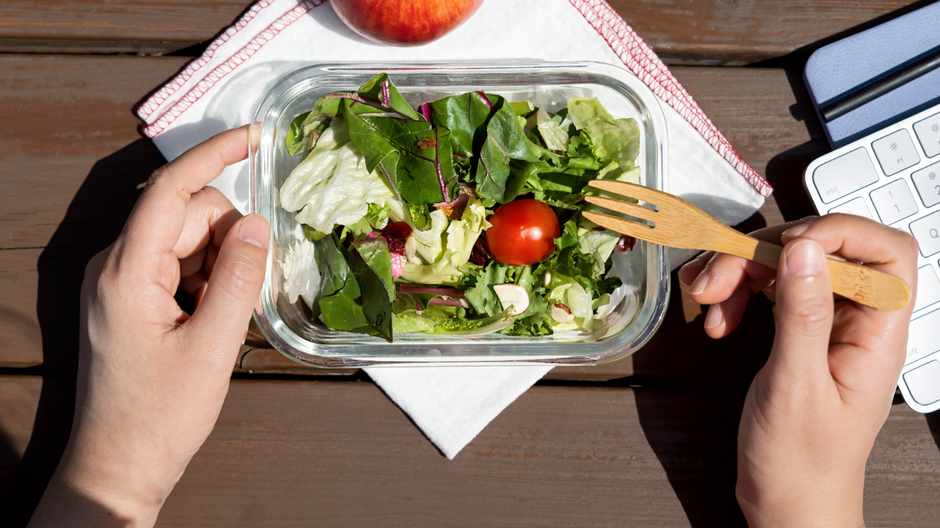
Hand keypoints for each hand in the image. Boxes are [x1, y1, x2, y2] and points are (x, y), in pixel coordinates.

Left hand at [29, 127, 269, 526]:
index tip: (255, 137)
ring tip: (224, 319)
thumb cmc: (162, 414)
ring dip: (220, 263)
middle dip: (228, 236)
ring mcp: (123, 280)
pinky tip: (214, 319)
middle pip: (186, 214)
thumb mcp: (213, 347)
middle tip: (244, 293)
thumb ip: (239, 279)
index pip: (171, 189)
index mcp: (127, 271)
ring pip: (188, 238)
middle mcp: (117, 264)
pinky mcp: (133, 297)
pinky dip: (208, 279)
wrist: (120, 464)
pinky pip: (181, 263)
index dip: (213, 155)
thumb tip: (257, 222)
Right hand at [679, 214, 917, 526]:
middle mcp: (855, 322)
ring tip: (707, 301)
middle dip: (764, 254)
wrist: (786, 502)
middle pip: (821, 252)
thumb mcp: (796, 386)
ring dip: (739, 273)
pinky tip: (716, 318)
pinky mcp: (796, 331)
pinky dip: (735, 294)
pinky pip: (767, 290)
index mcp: (877, 335)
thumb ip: (802, 314)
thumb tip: (805, 249)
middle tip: (717, 279)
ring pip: (787, 266)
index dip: (843, 233)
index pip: (886, 254)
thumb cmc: (801, 461)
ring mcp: (825, 324)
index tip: (788, 242)